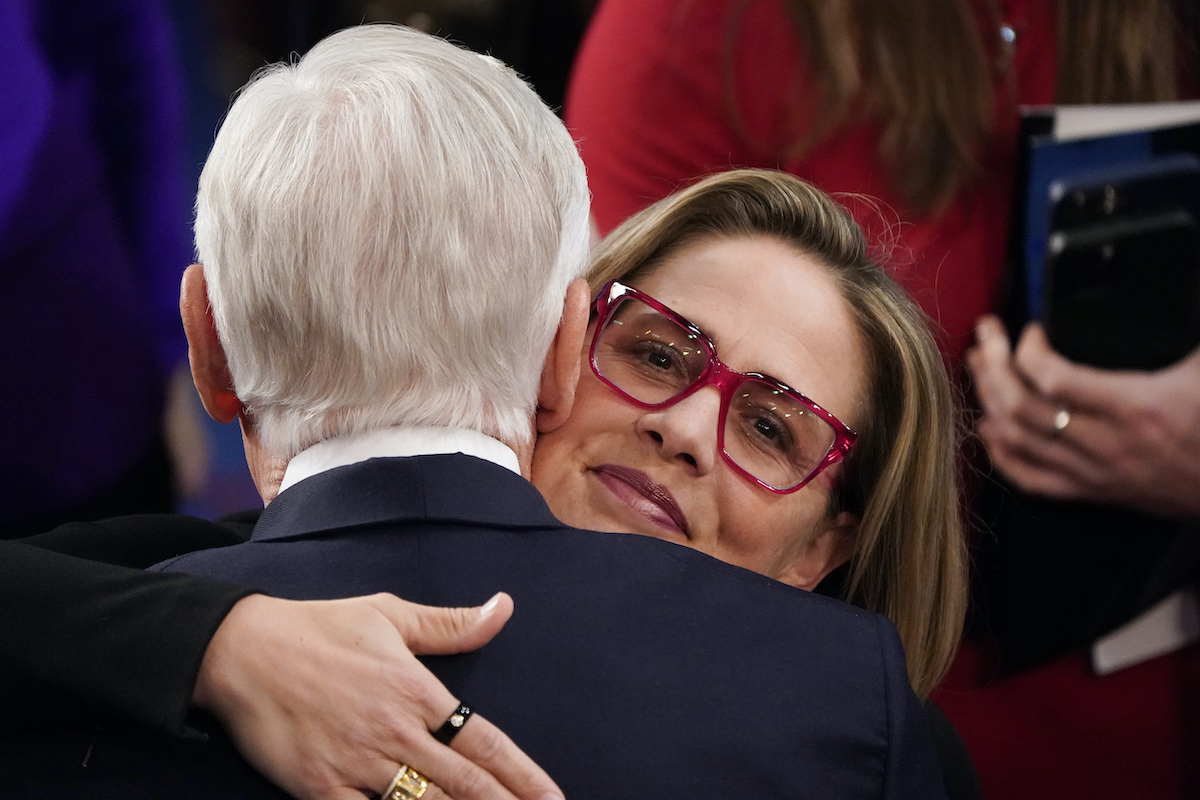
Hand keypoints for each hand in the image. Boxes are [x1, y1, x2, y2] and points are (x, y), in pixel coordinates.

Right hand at [193, 592, 562, 799]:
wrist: (240, 650)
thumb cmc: (320, 628)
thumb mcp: (390, 614)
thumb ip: (451, 625)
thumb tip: (504, 608)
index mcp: (417, 691)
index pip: (486, 742)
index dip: (524, 776)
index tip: (552, 797)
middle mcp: (394, 732)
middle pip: (465, 785)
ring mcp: (356, 765)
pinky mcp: (320, 789)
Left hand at [967, 315, 1199, 518]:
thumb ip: (1189, 322)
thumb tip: (1182, 276)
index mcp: (1136, 407)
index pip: (1055, 379)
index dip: (1029, 350)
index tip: (1032, 330)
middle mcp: (1106, 442)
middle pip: (1022, 406)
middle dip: (992, 366)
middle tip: (985, 337)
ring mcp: (1092, 472)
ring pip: (1017, 440)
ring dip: (988, 401)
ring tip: (978, 368)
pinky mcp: (1088, 492)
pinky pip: (1028, 479)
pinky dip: (999, 452)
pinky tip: (987, 427)